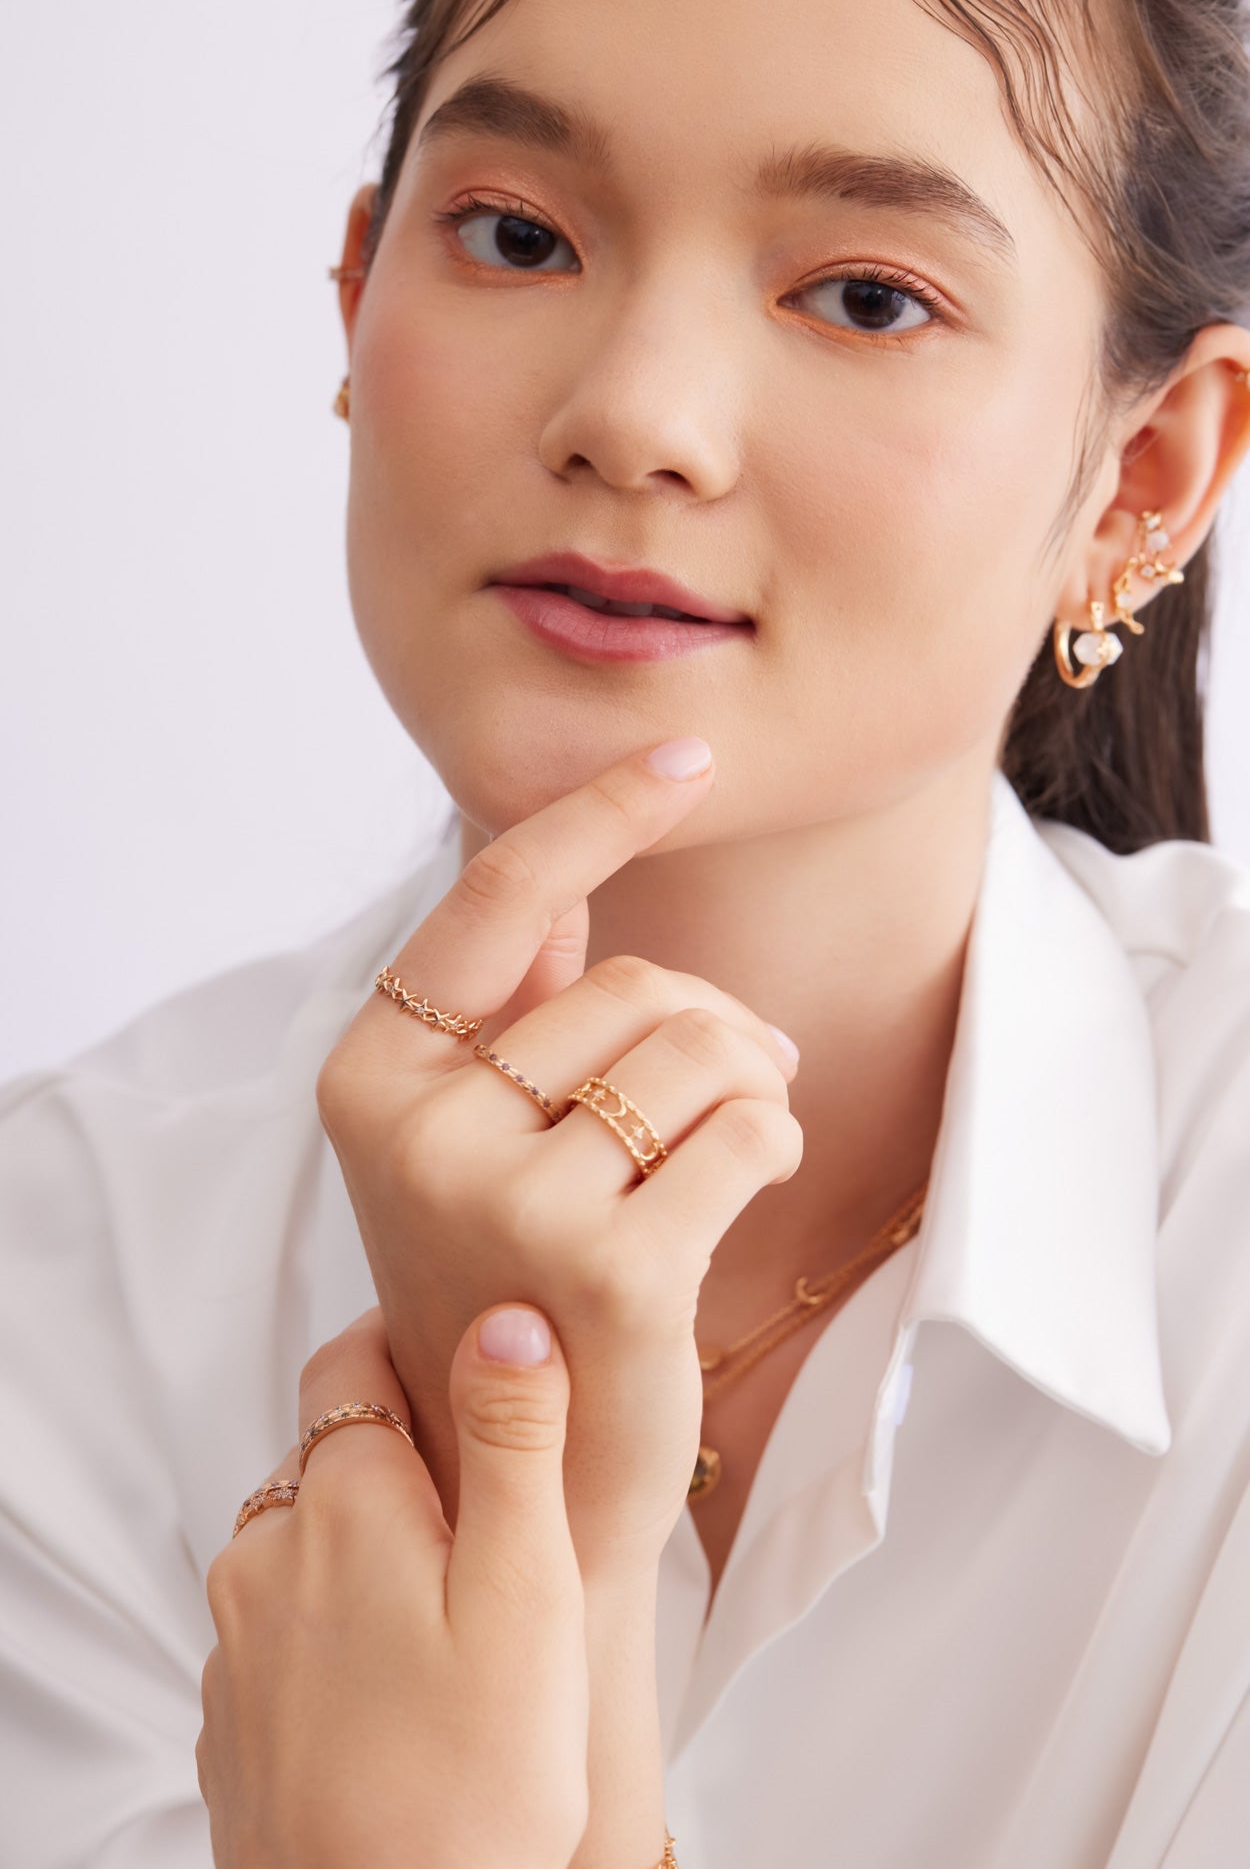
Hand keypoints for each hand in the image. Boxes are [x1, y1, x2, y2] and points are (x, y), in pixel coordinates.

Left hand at [197, 1304, 590, 1868]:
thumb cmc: (476, 1782)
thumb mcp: (526, 1591)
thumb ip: (513, 1440)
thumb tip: (505, 1314)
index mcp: (340, 1506)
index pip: (349, 1362)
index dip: (408, 1344)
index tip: (471, 1363)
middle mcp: (263, 1557)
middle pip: (328, 1455)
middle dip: (400, 1456)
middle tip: (492, 1506)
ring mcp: (235, 1646)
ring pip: (301, 1544)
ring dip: (365, 1545)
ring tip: (456, 1605)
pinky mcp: (231, 1720)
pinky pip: (280, 1631)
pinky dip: (333, 1627)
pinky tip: (402, 1685)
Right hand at [315, 740, 802, 1582]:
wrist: (514, 1468)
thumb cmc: (506, 1275)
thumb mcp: (473, 1134)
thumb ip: (507, 1010)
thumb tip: (562, 879)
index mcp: (371, 1076)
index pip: (494, 895)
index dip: (599, 814)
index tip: (689, 755)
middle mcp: (419, 1131)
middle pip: (631, 983)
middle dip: (710, 1023)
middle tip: (731, 1083)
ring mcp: (508, 1202)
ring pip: (698, 1046)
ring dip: (752, 1080)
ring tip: (736, 1136)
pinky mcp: (615, 1270)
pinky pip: (750, 1127)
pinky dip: (775, 1140)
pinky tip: (746, 1183)